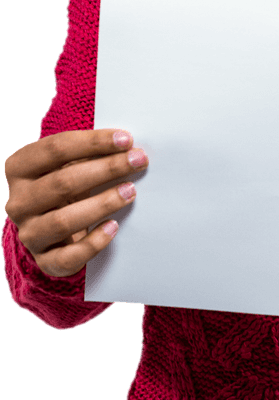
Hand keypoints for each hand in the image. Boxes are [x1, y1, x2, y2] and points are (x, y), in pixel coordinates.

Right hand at [4, 128, 148, 278]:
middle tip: (138, 160)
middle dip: (106, 169)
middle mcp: (18, 202)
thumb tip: (128, 147)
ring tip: (130, 191)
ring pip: (64, 220)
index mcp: (20, 169)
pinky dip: (94, 242)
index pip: (55, 148)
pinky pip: (68, 256)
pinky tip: (113, 227)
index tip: (126, 139)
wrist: (53, 228)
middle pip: (63, 182)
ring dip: (102, 204)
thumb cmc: (67, 185)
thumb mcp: (70, 164)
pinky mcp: (45, 260)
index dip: (93, 142)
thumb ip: (91, 153)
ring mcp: (29, 233)